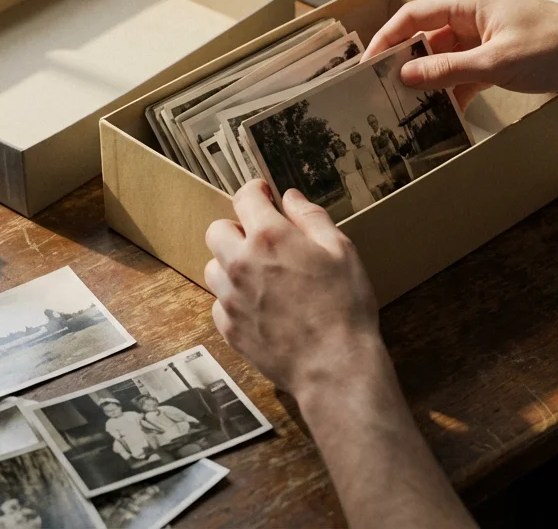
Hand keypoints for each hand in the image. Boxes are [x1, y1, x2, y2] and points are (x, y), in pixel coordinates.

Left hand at [205, 181, 384, 398]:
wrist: (334, 366)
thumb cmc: (344, 306)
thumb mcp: (341, 250)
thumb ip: (311, 218)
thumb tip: (290, 197)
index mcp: (268, 238)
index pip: (244, 198)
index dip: (254, 192)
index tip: (263, 195)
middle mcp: (240, 264)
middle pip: (216, 231)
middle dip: (236, 229)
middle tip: (262, 240)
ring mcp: (230, 298)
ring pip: (213, 268)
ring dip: (231, 264)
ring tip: (261, 276)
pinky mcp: (229, 328)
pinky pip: (219, 303)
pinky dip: (234, 299)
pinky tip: (261, 306)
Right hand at [363, 0, 557, 105]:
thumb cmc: (556, 47)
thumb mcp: (495, 62)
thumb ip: (446, 70)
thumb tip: (405, 74)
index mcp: (471, 2)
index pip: (414, 16)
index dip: (387, 39)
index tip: (368, 65)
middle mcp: (477, 16)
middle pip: (428, 38)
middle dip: (407, 65)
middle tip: (384, 92)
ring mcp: (490, 37)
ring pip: (447, 59)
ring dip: (432, 82)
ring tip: (410, 109)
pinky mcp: (503, 57)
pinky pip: (468, 72)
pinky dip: (455, 90)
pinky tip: (444, 113)